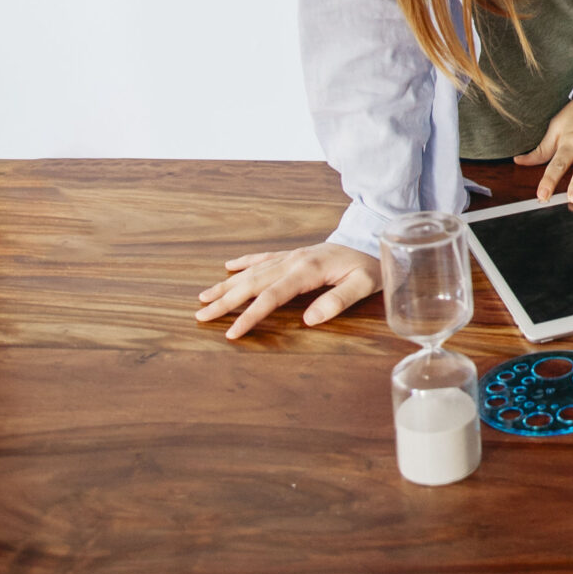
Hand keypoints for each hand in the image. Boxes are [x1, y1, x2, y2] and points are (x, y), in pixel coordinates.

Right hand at [195, 241, 380, 339]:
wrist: (372, 240)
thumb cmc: (368, 267)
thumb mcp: (363, 285)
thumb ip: (337, 301)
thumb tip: (309, 319)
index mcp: (307, 270)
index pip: (272, 296)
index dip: (250, 315)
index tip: (231, 333)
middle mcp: (294, 260)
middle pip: (253, 282)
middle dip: (225, 300)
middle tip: (200, 315)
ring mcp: (292, 255)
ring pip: (253, 270)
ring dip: (227, 284)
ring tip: (203, 298)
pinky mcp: (294, 254)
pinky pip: (263, 256)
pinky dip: (244, 262)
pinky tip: (228, 267)